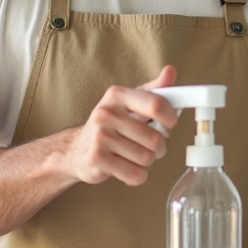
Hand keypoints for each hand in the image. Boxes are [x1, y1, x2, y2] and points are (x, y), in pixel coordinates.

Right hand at [65, 65, 178, 186]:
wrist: (77, 150)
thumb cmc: (111, 125)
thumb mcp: (130, 103)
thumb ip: (154, 90)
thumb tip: (170, 71)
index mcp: (118, 95)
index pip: (156, 105)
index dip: (170, 118)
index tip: (169, 124)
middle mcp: (106, 113)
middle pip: (155, 138)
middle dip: (159, 147)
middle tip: (149, 146)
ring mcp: (100, 136)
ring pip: (146, 158)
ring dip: (147, 162)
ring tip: (134, 155)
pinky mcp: (97, 159)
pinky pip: (135, 174)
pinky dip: (137, 176)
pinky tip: (126, 167)